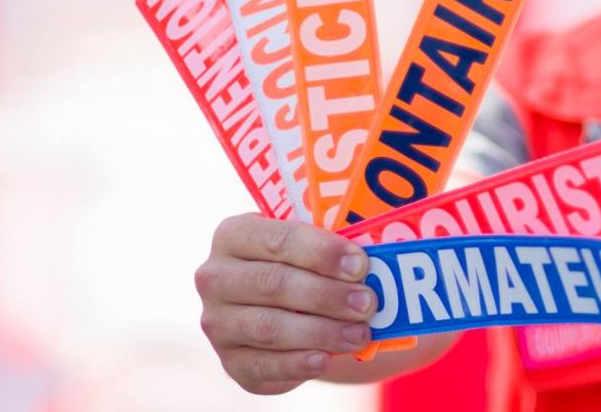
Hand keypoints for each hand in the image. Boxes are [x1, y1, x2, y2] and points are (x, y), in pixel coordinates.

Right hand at [194, 213, 376, 393]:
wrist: (286, 305)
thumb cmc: (305, 262)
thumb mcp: (314, 243)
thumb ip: (337, 241)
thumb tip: (384, 251)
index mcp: (234, 235)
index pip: (278, 239)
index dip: (322, 252)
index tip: (361, 264)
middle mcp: (216, 278)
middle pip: (274, 284)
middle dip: (327, 295)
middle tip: (368, 302)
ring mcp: (218, 323)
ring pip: (270, 328)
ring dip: (321, 331)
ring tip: (361, 333)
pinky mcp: (231, 362)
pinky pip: (264, 365)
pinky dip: (297, 364)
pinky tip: (326, 359)